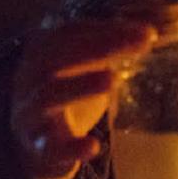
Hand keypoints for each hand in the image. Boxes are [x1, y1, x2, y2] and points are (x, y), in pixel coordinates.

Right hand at [11, 19, 156, 178]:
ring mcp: (31, 114)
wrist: (39, 145)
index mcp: (42, 55)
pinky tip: (93, 146)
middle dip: (95, 50)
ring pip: (46, 98)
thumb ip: (110, 49)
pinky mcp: (39, 147)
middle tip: (136, 45)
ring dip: (79, 87)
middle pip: (55, 60)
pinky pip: (50, 147)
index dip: (105, 31)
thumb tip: (147, 34)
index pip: (69, 34)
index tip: (146, 32)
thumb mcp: (84, 67)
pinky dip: (71, 148)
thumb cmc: (68, 94)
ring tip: (111, 80)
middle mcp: (30, 80)